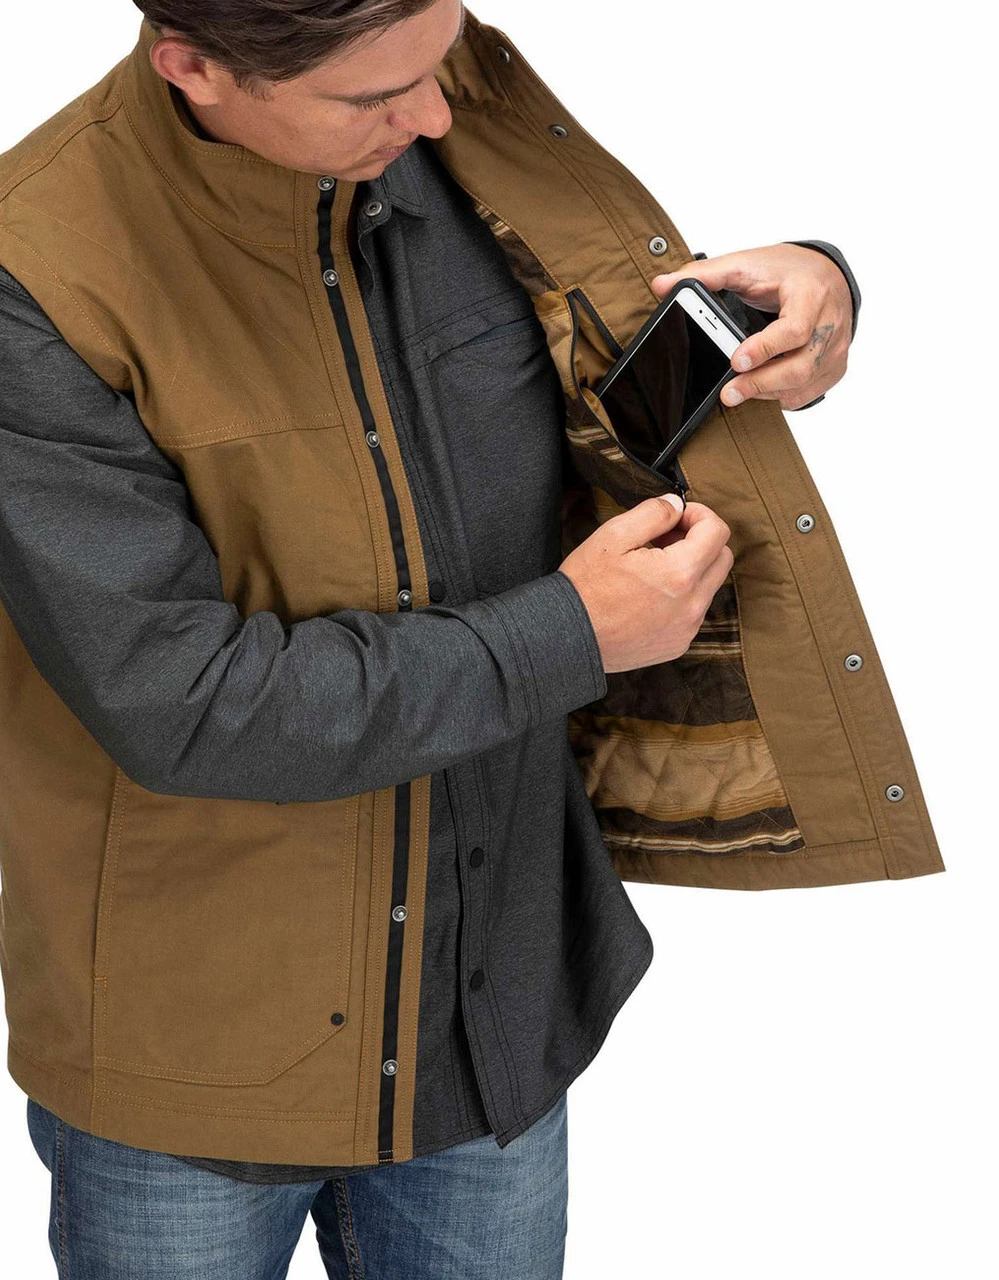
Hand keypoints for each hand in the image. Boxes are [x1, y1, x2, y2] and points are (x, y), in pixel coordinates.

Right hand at [559, 495, 733, 673]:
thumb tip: (676, 506)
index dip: (699, 514)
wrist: (568, 636)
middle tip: (667, 538)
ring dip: (692, 569)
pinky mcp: (677, 644)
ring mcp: (687, 628)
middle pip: (722, 558)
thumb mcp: (613, 535)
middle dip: (701, 540)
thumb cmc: (586, 587)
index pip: (718, 531)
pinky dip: (682, 596)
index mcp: (680, 573)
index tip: (677, 517)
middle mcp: (692, 604)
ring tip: (653, 567)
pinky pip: (694, 612)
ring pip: (709, 586)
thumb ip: (653, 513)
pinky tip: (650, 594)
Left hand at [650, 243, 852, 410]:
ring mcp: (836, 347)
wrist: (825, 275)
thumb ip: (705, 275)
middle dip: (760, 383)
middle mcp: (831, 322)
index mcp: (811, 293)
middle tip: (728, 393)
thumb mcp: (746, 264)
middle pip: (800, 366)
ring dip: (767, 392)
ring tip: (738, 391)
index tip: (735, 360)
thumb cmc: (787, 271)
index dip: (765, 348)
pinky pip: (808, 392)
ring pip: (804, 384)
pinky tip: (762, 388)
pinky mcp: (835, 366)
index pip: (795, 328)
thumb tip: (662, 284)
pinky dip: (781, 396)